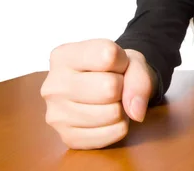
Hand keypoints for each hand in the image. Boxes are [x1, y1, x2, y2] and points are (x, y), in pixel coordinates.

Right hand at [40, 39, 156, 149]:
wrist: (107, 88)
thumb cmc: (116, 70)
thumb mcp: (132, 60)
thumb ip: (140, 77)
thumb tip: (135, 113)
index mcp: (63, 56)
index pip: (107, 56)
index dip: (122, 61)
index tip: (115, 64)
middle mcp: (53, 85)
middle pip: (109, 88)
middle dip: (122, 87)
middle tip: (114, 85)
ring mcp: (57, 115)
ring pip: (112, 113)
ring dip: (121, 108)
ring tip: (110, 100)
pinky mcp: (68, 138)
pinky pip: (112, 134)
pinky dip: (119, 126)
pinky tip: (107, 116)